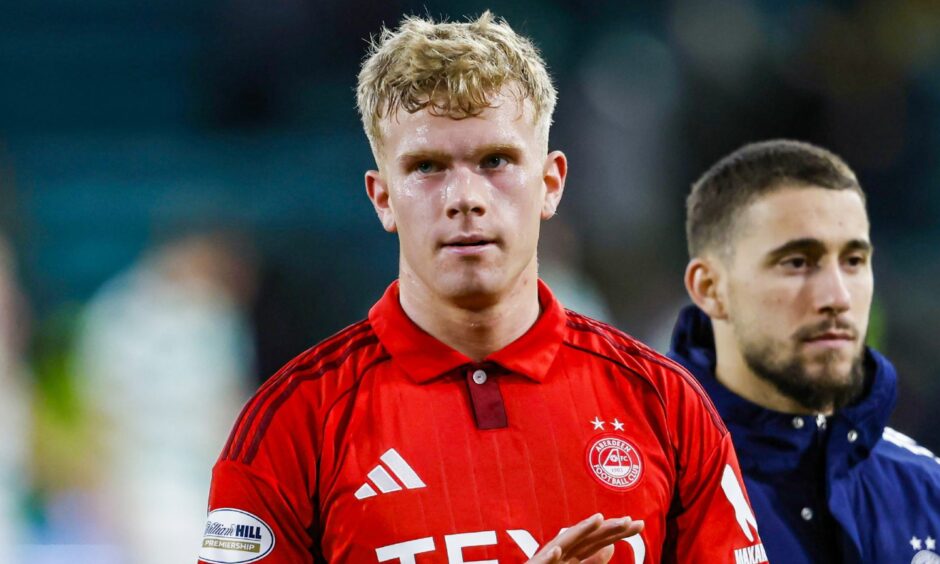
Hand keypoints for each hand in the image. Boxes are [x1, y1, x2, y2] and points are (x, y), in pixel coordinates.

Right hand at [526, 513, 643, 563]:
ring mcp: (548, 560)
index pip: (600, 539)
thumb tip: (610, 548)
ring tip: (598, 520)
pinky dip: (549, 556)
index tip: (639, 524)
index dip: (618, 531)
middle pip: (587, 538)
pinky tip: (558, 551)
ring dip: (580, 531)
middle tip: (629, 520)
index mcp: (574, 553)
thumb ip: (592, 561)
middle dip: (608, 528)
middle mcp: (562, 552)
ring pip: (565, 543)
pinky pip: (542, 563)